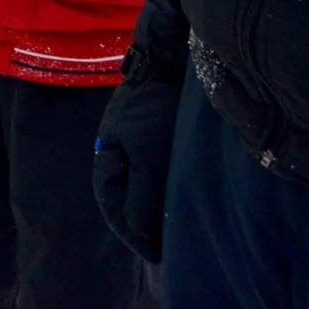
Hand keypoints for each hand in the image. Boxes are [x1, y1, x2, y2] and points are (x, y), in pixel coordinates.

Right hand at [93, 0, 187, 263]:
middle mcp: (125, 149)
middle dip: (152, 221)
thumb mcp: (148, 156)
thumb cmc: (158, 106)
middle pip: (134, 197)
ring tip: (194, 220)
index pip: (114, 206)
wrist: (177, 54)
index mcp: (108, 155)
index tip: (162, 254)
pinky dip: (182, 183)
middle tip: (180, 240)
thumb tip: (145, 237)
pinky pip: (172, 167)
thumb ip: (144, 199)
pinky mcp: (170, 129)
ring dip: (169, 203)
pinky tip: (200, 188)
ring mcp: (147, 137)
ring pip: (154, 183)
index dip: (136, 233)